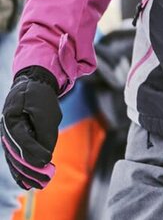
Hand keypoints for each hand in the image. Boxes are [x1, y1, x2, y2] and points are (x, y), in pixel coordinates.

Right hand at [2, 66, 61, 189]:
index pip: (23, 139)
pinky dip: (19, 170)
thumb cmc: (40, 98)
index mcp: (12, 118)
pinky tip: (26, 182)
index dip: (34, 151)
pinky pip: (14, 158)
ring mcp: (7, 136)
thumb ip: (46, 134)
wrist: (30, 85)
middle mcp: (6, 129)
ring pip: (14, 158)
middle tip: (44, 180)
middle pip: (16, 153)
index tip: (47, 162)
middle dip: (30, 168)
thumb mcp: (47, 112)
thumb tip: (46, 157)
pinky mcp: (12, 140)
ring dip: (25, 173)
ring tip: (36, 185)